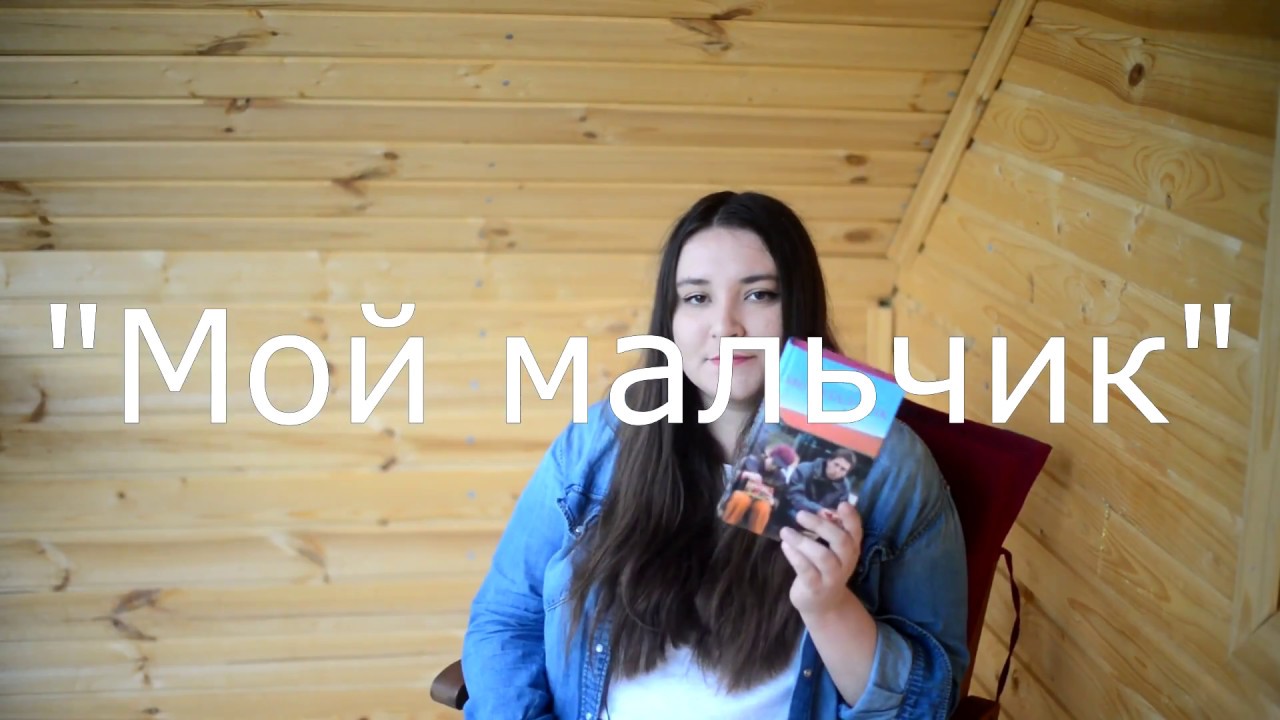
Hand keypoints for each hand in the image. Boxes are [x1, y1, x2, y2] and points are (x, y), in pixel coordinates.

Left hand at [778, 502, 862, 616]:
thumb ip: (826, 532)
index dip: (851, 518)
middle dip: (821, 525)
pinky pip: (806, 570)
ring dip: (802, 541)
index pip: (856, 531)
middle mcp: (845, 562)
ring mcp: (832, 577)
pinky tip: (785, 545)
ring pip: (823, 556)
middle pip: (841, 541)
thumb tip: (813, 509)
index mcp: (851, 549)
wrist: (824, 605)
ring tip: (785, 531)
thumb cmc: (824, 569)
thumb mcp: (832, 551)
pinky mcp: (815, 588)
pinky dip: (795, 556)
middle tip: (800, 514)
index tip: (842, 503)